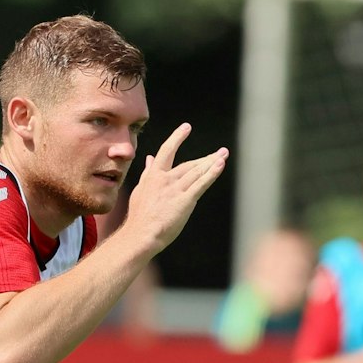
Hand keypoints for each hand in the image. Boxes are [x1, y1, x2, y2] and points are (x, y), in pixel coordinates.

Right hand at [121, 124, 228, 255]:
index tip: (186, 127)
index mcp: (153, 177)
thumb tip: (149, 159)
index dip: (177, 138)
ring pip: (197, 172)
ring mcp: (176, 189)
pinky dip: (211, 173)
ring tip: (223, 154)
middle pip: (189, 164)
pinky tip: (220, 165)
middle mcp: (166, 179)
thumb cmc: (139, 218)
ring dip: (212, 162)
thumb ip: (147, 174)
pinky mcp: (185, 200)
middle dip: (206, 158)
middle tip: (221, 151)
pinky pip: (201, 184)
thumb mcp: (139, 191)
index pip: (166, 151)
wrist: (140, 235)